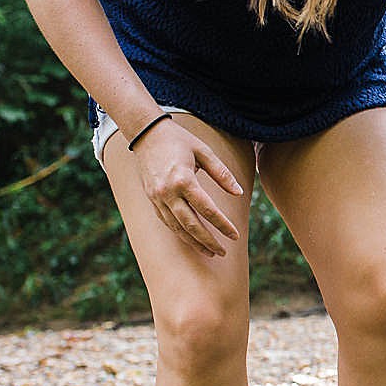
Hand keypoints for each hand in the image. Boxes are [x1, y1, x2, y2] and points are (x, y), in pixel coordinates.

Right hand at [131, 117, 242, 256]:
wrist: (146, 133)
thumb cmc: (179, 140)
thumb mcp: (204, 152)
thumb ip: (222, 173)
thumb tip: (239, 192)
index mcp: (183, 180)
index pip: (207, 210)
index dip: (222, 225)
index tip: (235, 236)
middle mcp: (168, 192)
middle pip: (191, 224)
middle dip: (208, 241)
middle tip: (223, 252)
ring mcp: (157, 197)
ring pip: (176, 227)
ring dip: (193, 242)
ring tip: (209, 252)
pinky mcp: (151, 199)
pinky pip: (166, 221)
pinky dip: (179, 233)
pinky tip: (190, 239)